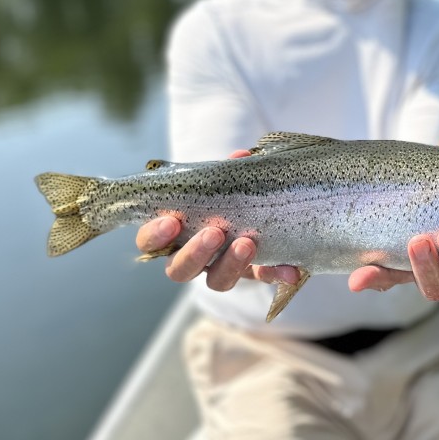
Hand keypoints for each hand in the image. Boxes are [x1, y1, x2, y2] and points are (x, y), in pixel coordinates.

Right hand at [135, 150, 300, 292]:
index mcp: (175, 235)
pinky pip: (261, 280)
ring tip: (247, 243)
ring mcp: (221, 270)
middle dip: (196, 253)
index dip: (155, 235)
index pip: (149, 242)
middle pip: (179, 270)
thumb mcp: (225, 183)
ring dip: (231, 265)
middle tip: (214, 232)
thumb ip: (228, 174)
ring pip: (216, 282)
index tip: (171, 221)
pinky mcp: (252, 275)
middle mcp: (193, 258)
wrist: (265, 211)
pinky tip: (289, 270)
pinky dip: (275, 274)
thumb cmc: (227, 195)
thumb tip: (241, 157)